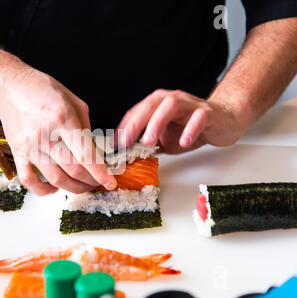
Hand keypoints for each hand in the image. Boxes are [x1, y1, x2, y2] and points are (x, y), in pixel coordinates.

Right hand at [0, 60, 116, 194]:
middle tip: (98, 183)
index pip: (85, 154)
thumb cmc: (43, 90)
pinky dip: (42, 190)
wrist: (10, 87)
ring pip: (55, 179)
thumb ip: (86, 128)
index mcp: (64, 119)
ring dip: (72, 188)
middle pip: (73, 170)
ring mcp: (30, 146)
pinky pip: (28, 180)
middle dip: (90, 181)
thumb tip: (94, 153)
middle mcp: (46, 135)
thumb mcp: (74, 102)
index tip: (110, 183)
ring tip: (81, 186)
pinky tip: (53, 188)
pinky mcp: (17, 152)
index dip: (100, 173)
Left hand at [116, 89, 244, 153]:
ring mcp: (190, 105)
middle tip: (127, 141)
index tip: (114, 144)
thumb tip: (127, 156)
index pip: (137, 112)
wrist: (224, 120)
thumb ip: (147, 145)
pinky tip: (184, 142)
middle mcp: (172, 100)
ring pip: (171, 105)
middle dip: (135, 123)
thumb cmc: (191, 127)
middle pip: (150, 105)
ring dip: (157, 122)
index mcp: (158, 105)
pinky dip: (190, 129)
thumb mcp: (165, 139)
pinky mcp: (208, 113)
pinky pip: (198, 117)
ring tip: (150, 141)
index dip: (124, 127)